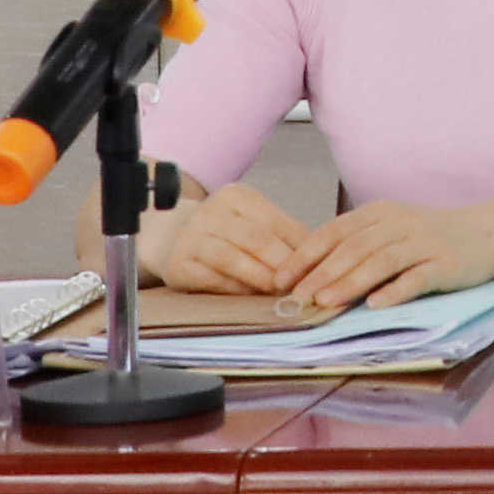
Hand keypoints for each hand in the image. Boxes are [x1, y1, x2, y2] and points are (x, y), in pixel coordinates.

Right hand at [143, 177, 317, 297]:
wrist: (173, 237)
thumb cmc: (229, 233)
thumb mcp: (255, 223)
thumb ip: (285, 237)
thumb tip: (320, 261)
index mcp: (237, 196)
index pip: (276, 223)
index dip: (299, 248)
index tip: (317, 269)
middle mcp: (211, 211)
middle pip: (256, 239)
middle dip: (282, 264)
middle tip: (301, 285)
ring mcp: (191, 236)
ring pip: (232, 258)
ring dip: (260, 278)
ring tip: (280, 292)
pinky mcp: (178, 263)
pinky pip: (212, 279)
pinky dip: (235, 289)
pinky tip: (251, 296)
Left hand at [292, 198, 493, 310]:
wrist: (489, 235)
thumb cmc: (430, 239)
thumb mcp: (391, 232)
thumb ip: (357, 247)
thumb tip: (309, 276)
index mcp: (380, 213)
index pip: (334, 231)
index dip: (305, 254)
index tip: (279, 279)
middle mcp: (400, 223)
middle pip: (354, 247)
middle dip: (321, 272)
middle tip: (297, 297)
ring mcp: (425, 243)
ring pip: (381, 260)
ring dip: (350, 282)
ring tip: (326, 302)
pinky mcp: (448, 264)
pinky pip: (418, 277)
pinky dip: (396, 290)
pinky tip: (376, 305)